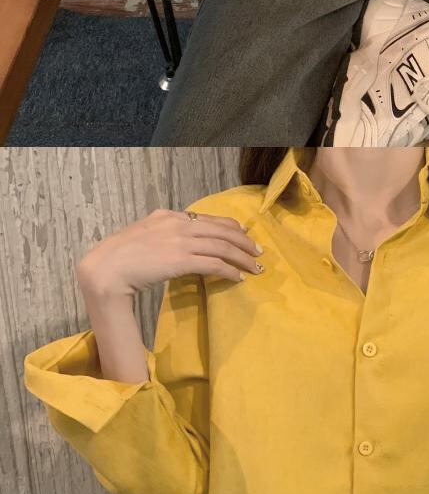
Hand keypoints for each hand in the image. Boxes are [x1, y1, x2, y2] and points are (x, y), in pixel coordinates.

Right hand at [79, 208, 262, 301]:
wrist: (105, 268)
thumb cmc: (118, 257)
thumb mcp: (142, 236)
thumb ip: (161, 235)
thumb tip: (175, 246)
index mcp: (167, 216)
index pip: (207, 219)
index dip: (229, 227)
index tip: (243, 234)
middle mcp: (177, 224)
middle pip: (220, 231)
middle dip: (243, 242)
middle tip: (258, 252)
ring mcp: (179, 240)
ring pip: (222, 246)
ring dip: (242, 258)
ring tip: (255, 267)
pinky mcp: (180, 259)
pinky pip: (213, 264)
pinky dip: (229, 271)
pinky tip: (238, 278)